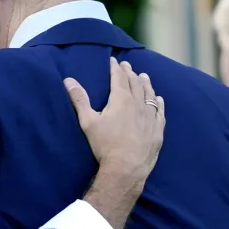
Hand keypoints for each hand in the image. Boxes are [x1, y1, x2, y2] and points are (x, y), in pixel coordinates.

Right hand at [65, 57, 164, 182]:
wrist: (126, 167)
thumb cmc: (105, 145)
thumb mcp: (88, 122)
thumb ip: (80, 99)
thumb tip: (68, 80)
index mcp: (121, 100)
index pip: (119, 78)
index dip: (116, 68)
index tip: (114, 61)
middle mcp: (138, 104)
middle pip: (135, 84)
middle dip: (130, 73)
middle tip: (127, 66)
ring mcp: (150, 117)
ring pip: (149, 95)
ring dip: (146, 84)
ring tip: (144, 76)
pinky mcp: (157, 130)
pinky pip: (159, 111)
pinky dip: (158, 102)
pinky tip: (158, 99)